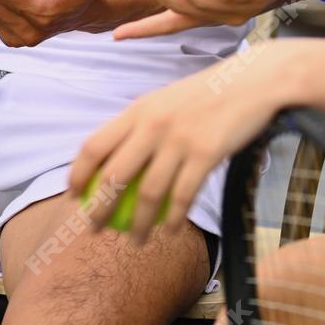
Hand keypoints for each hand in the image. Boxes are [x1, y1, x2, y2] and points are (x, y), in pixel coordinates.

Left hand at [67, 42, 288, 245]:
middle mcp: (153, 124)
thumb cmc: (207, 95)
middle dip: (98, 209)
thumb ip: (142, 125)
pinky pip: (183, 196)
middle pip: (114, 176)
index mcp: (138, 109)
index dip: (77, 174)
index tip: (73, 196)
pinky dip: (173, 219)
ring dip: (138, 225)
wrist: (252, 82)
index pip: (93, 145)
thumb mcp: (165, 101)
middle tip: (94, 230)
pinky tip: (170, 231)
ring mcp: (179, 140)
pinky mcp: (206, 154)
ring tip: (135, 242)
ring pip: (148, 194)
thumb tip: (117, 160)